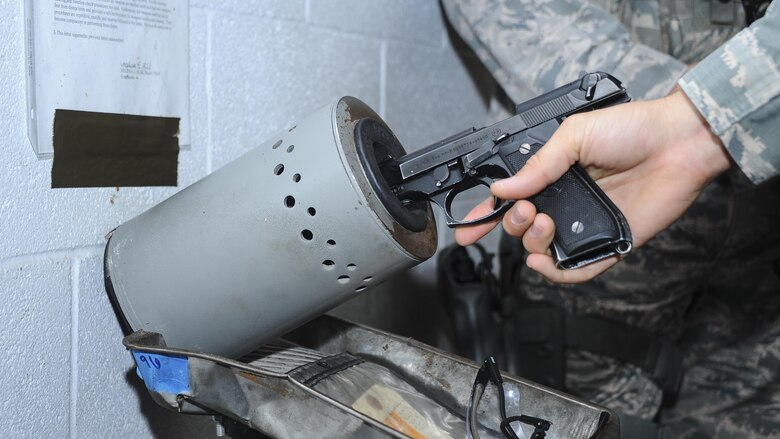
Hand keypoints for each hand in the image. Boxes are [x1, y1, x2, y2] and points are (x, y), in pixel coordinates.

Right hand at [455, 91, 731, 282]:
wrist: (678, 142)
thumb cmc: (633, 129)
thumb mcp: (574, 135)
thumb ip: (538, 165)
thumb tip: (503, 188)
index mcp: (553, 175)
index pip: (512, 200)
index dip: (486, 216)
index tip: (468, 230)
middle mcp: (566, 202)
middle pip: (523, 228)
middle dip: (514, 224)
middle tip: (527, 211)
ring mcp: (586, 224)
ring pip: (545, 250)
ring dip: (533, 244)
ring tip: (544, 223)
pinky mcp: (609, 243)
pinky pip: (577, 269)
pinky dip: (558, 272)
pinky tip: (546, 262)